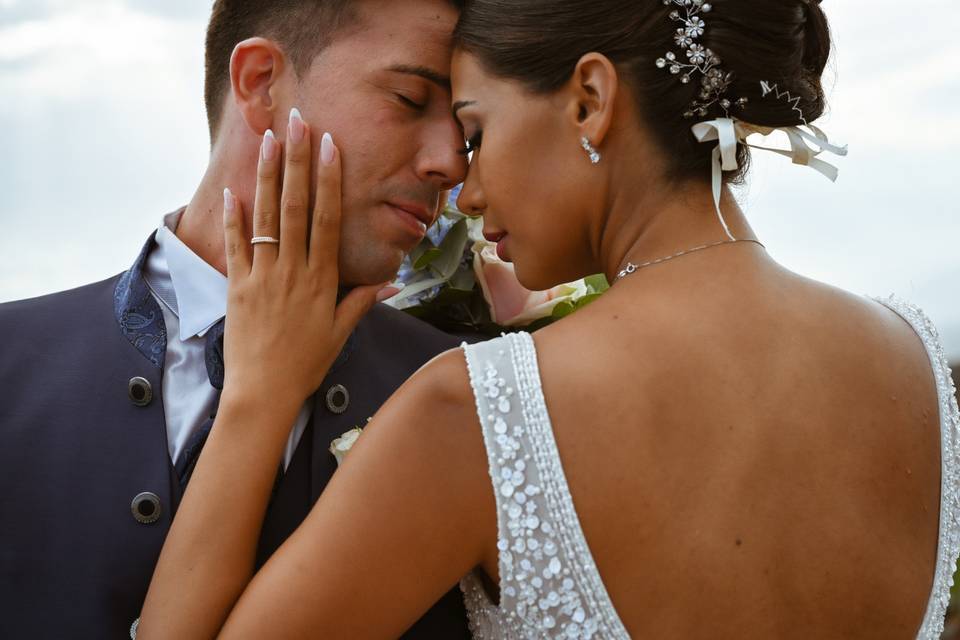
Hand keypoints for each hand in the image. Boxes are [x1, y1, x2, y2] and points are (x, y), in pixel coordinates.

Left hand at [221, 109, 394, 409]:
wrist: (264, 392)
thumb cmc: (306, 364)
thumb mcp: (340, 333)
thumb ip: (363, 301)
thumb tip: (393, 281)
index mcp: (321, 279)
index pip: (327, 218)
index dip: (329, 179)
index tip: (330, 145)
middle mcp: (292, 270)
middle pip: (296, 207)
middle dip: (298, 161)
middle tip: (298, 123)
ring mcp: (262, 276)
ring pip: (266, 217)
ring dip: (268, 176)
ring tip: (269, 140)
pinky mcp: (236, 286)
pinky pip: (235, 245)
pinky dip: (234, 217)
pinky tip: (234, 188)